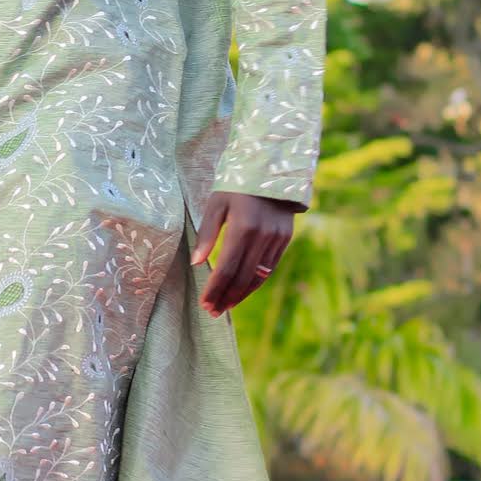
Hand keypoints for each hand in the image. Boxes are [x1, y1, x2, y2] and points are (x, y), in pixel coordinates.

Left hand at [191, 191, 301, 316]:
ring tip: (225, 306)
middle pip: (242, 277)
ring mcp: (276, 239)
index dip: (215, 289)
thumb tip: (195, 263)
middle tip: (213, 311)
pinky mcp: (285, 239)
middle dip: (226, 297)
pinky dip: (255, 282)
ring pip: (258, 276)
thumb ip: (207, 234)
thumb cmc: (237, 184)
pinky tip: (243, 289)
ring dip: (241, 294)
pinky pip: (269, 268)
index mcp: (243, 227)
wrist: (273, 168)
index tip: (204, 303)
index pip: (227, 268)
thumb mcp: (217, 203)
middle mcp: (262, 236)